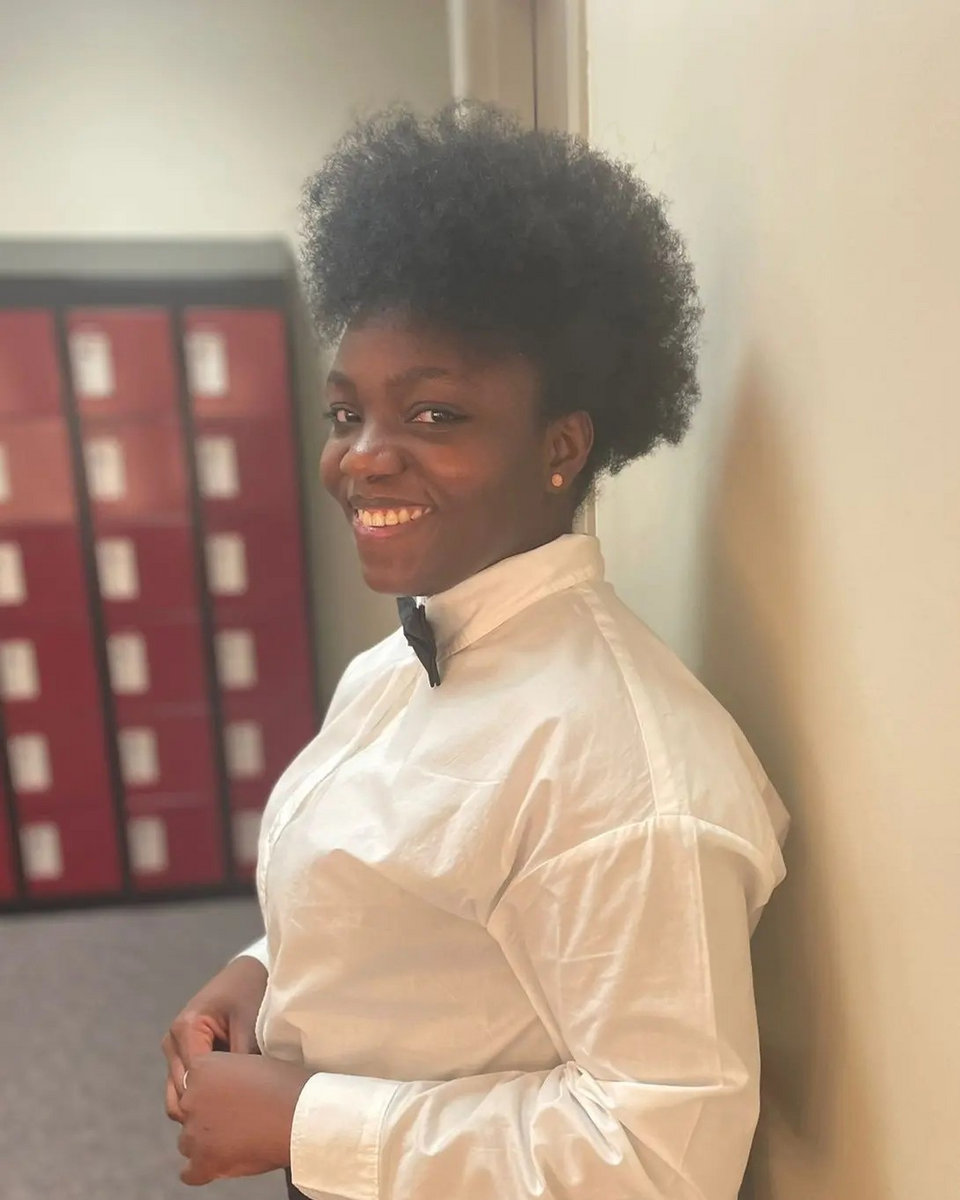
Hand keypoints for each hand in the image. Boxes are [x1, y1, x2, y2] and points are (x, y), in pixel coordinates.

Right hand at [162, 954, 267, 1123]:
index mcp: (185, 1029)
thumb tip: (241, 1099)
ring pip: (179, 1095)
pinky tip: (228, 1102)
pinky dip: (203, 1096)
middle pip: (180, 1092)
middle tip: (234, 1125)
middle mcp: (173, 1041)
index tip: (236, 1117)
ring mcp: (174, 1049)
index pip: (190, 1080)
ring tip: (232, 1115)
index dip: (212, 1101)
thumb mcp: (250, 1024)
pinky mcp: (182, 1055)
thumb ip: (241, 1059)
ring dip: (201, 1105)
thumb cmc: (251, 993)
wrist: (248, 973)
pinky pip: (187, 1086)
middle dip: (204, 1108)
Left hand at [176, 1051, 313, 1184]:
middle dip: (207, 1118)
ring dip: (205, 1143)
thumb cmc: (285, 1086)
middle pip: (188, 1113)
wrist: (301, 1114)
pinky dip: (204, 1170)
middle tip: (235, 1119)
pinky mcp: (203, 1161)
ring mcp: (195, 1131)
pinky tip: (222, 1163)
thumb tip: (220, 1094)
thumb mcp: (249, 1063)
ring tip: (235, 1140)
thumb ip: (225, 1077)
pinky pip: (190, 1172)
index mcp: (202, 1068)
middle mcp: (191, 1097)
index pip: (191, 1085)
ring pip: (187, 1142)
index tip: (228, 1099)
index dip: (210, 1093)